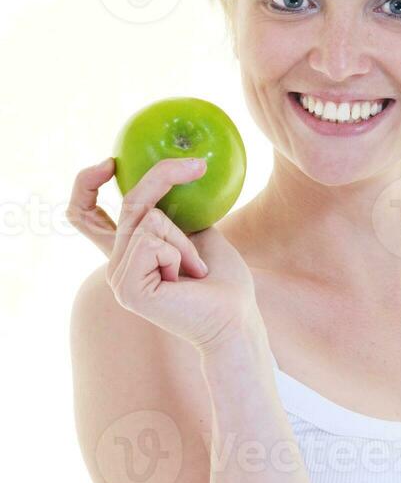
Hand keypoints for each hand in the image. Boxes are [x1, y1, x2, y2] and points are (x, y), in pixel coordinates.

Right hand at [66, 156, 261, 353]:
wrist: (234, 319)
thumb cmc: (223, 281)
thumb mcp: (198, 233)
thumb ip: (176, 211)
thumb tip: (174, 172)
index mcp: (129, 253)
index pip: (84, 215)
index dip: (86, 185)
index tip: (109, 164)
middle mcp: (116, 264)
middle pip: (128, 203)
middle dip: (163, 177)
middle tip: (197, 166)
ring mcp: (118, 277)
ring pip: (147, 221)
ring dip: (182, 238)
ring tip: (196, 269)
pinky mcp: (127, 286)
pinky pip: (150, 241)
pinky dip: (177, 252)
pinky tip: (186, 278)